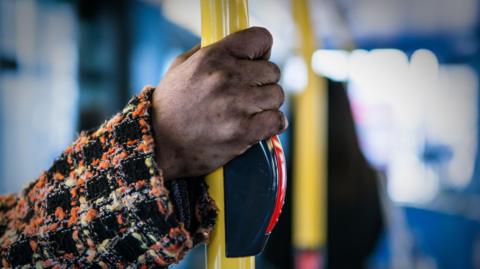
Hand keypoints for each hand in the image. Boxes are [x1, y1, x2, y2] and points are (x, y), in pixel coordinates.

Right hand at [152, 27, 286, 179]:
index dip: (261, 51)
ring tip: (251, 112)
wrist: (159, 145)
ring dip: (267, 105)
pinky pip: (278, 120)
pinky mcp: (243, 131)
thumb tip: (236, 46)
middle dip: (263, 83)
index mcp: (213, 57)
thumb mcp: (181, 67)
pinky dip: (274, 124)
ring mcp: (236, 105)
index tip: (255, 63)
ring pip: (277, 96)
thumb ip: (208, 51)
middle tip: (248, 94)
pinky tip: (263, 125)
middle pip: (272, 71)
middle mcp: (227, 77)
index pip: (261, 39)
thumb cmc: (170, 106)